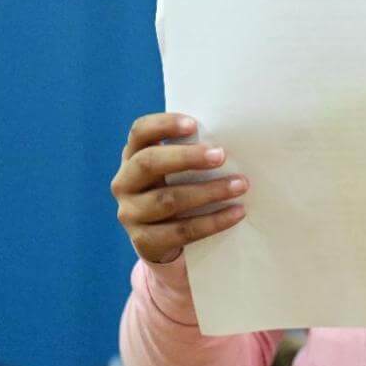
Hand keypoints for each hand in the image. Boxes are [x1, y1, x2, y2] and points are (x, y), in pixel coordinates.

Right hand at [110, 114, 247, 265]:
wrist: (163, 240)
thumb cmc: (177, 190)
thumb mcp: (175, 171)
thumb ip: (190, 155)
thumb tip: (230, 141)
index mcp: (132, 157)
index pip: (139, 132)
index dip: (163, 125)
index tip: (193, 125)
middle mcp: (124, 183)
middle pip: (148, 163)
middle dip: (186, 157)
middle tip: (221, 155)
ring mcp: (130, 213)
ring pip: (168, 200)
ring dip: (208, 191)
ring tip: (240, 185)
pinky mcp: (144, 241)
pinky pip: (181, 231)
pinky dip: (213, 221)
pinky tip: (237, 213)